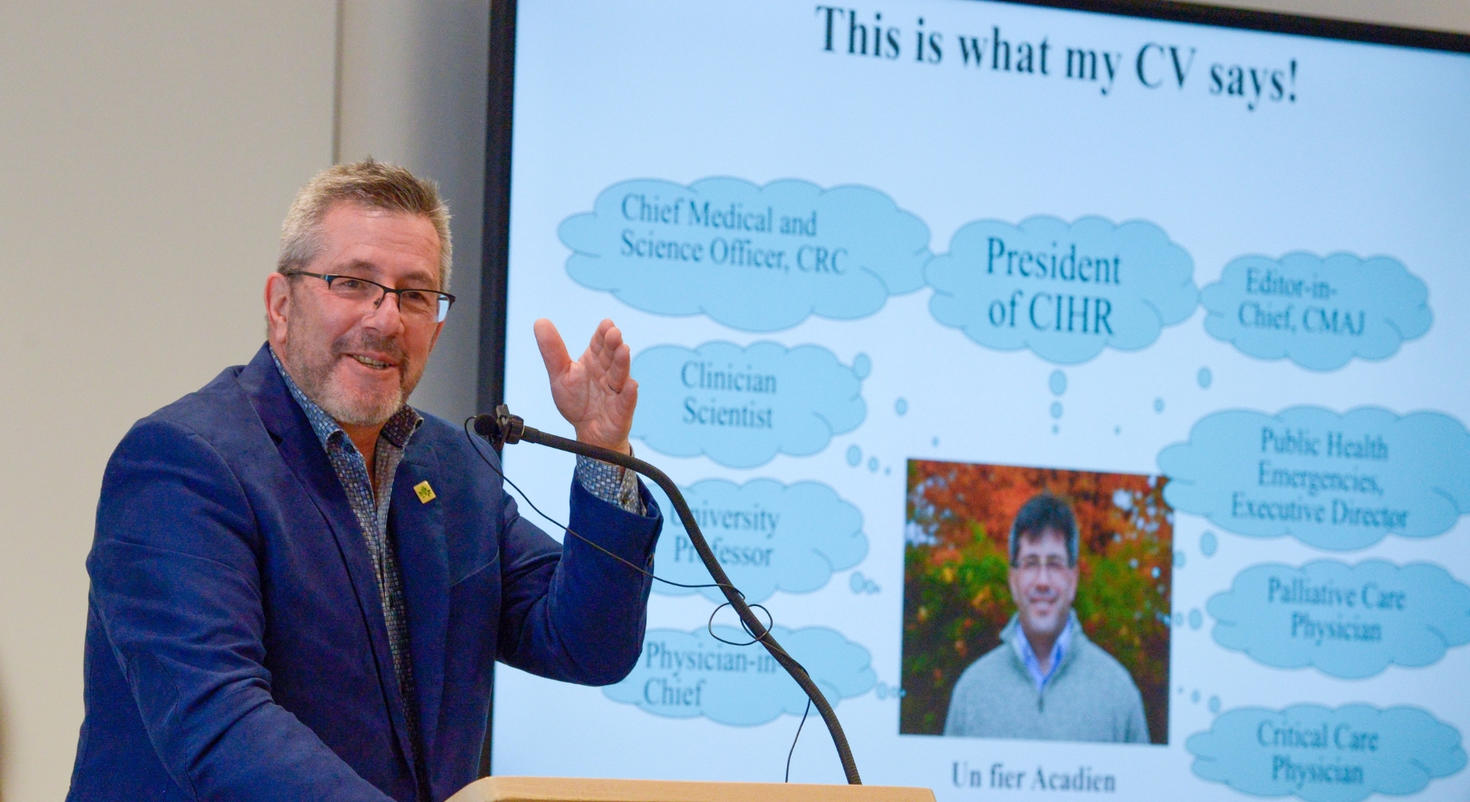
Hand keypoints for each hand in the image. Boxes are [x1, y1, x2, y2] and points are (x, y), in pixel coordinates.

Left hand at [534, 318, 636, 453]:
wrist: (588, 432)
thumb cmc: (577, 401)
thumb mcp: (560, 375)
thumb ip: (552, 350)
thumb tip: (540, 321)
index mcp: (594, 361)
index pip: (600, 343)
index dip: (603, 333)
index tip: (606, 324)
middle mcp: (608, 373)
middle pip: (612, 356)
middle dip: (613, 344)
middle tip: (614, 333)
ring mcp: (616, 391)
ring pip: (620, 375)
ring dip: (622, 363)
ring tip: (623, 350)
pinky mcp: (621, 411)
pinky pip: (626, 402)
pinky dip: (629, 394)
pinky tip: (631, 386)